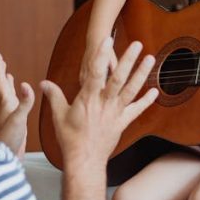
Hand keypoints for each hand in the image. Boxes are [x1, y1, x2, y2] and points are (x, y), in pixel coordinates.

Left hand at [0, 52, 34, 157]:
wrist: (5, 161)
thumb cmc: (9, 141)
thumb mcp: (19, 120)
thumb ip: (25, 103)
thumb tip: (28, 85)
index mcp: (6, 105)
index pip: (0, 82)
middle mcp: (6, 109)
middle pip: (1, 87)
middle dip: (1, 73)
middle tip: (1, 60)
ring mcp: (10, 117)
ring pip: (7, 96)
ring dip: (7, 85)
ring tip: (8, 76)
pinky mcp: (15, 125)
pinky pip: (14, 107)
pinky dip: (16, 100)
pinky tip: (18, 102)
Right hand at [41, 36, 158, 166]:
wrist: (84, 160)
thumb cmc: (70, 138)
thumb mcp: (58, 115)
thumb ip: (54, 96)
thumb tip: (43, 83)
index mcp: (88, 99)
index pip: (95, 72)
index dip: (101, 55)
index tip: (106, 39)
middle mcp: (104, 103)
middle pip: (119, 78)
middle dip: (128, 60)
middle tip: (137, 45)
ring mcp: (116, 113)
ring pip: (131, 90)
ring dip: (141, 74)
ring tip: (151, 59)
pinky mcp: (122, 123)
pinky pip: (136, 110)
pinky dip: (146, 101)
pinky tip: (155, 91)